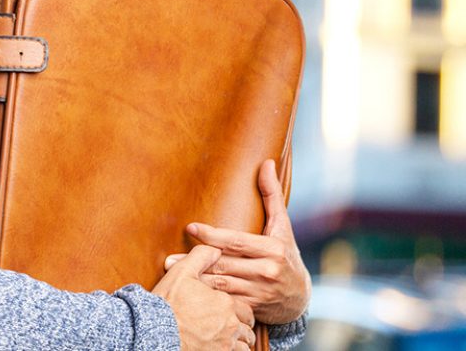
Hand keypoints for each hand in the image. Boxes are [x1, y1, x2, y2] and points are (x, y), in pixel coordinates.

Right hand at [152, 245, 255, 349]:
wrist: (157, 333)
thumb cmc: (167, 304)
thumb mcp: (181, 273)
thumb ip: (201, 257)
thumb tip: (214, 248)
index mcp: (225, 303)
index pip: (244, 308)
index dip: (237, 310)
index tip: (228, 311)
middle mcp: (230, 325)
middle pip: (247, 327)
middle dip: (242, 327)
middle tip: (230, 325)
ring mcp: (226, 344)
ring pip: (244, 344)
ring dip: (239, 342)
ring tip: (227, 339)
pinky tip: (222, 348)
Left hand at [165, 159, 310, 324]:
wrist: (300, 297)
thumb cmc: (286, 254)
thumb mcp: (283, 225)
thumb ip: (271, 195)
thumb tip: (265, 162)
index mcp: (272, 249)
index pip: (237, 241)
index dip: (213, 235)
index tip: (192, 227)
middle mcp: (266, 271)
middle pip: (225, 264)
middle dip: (196, 261)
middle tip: (169, 259)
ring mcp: (259, 292)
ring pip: (222, 285)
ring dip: (196, 281)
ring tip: (171, 275)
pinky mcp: (252, 308)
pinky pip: (225, 303)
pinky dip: (207, 299)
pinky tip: (188, 295)